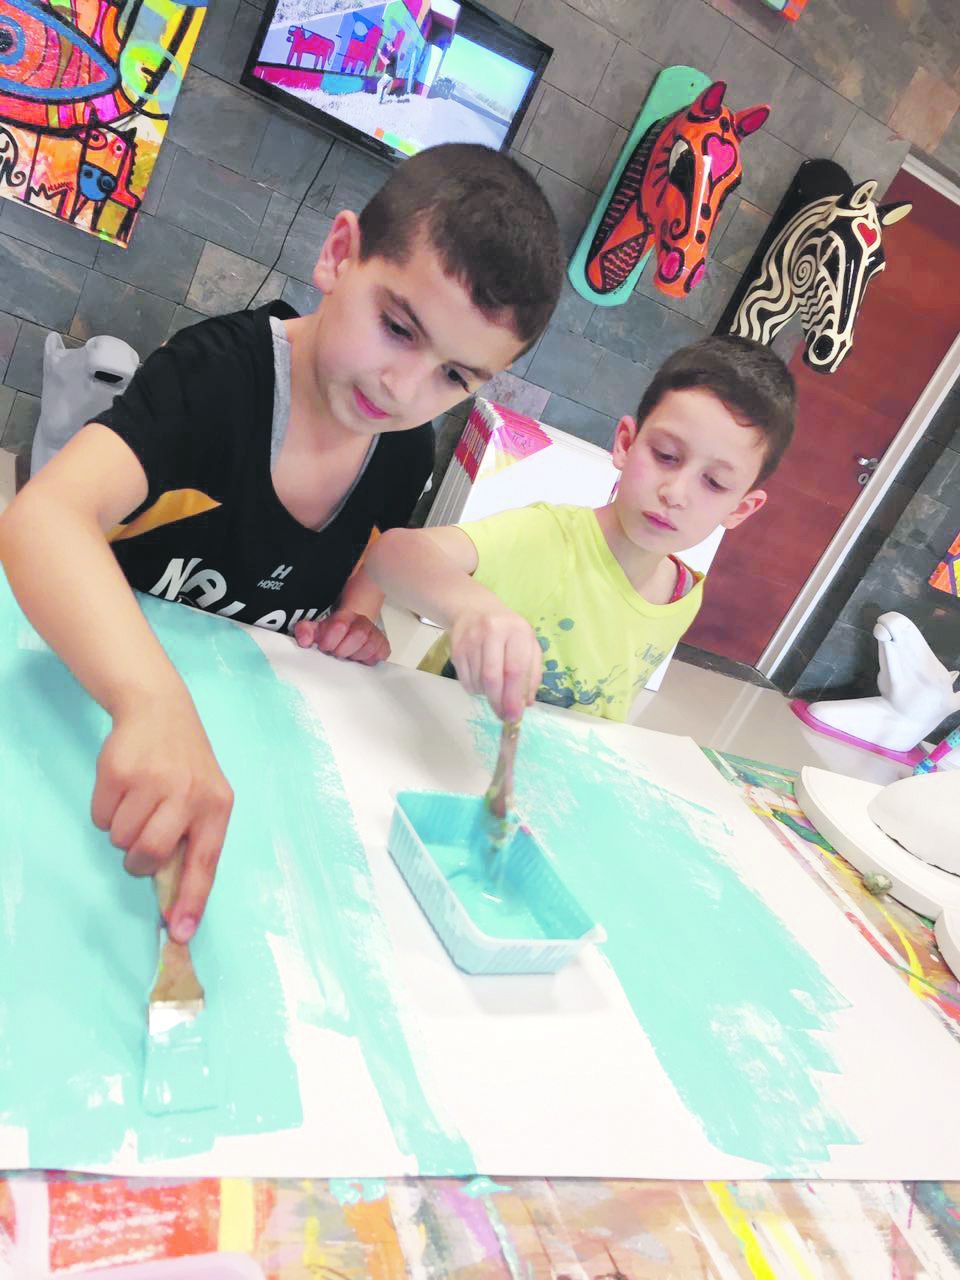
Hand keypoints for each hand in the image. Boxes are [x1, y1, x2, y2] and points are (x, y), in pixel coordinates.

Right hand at [91, 691, 232, 942]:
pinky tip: (123, 787)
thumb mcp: (205, 797)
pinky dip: (105, 811)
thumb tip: (176, 901)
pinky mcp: (119, 772)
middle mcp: (188, 794)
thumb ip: (195, 840)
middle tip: (141, 843)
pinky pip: (100, 818)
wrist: (160, 710)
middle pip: (150, 855)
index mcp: (216, 806)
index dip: (191, 901)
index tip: (180, 933)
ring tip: (138, 802)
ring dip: (122, 831)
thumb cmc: (185, 765)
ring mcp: (152, 781)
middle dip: (138, 860)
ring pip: (121, 838)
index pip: (205, 863)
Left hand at [294, 609, 389, 665]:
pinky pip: (379, 656)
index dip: (329, 640)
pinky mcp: (383, 647)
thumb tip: (304, 640)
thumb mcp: (317, 630)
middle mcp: (363, 623)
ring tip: (347, 656)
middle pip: (359, 635)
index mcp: (345, 616)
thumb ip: (306, 631)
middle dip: (343, 649)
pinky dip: (369, 660)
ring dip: (355, 656)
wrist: (351, 629)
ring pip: (369, 648)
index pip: (340, 625)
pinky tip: (360, 659)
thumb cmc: (334, 633)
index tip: (324, 646)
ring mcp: (375, 635)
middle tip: (336, 653)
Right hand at [449, 606, 541, 721]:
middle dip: (498, 702)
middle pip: (493, 677)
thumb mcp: (528, 646)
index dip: (514, 697)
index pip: (515, 669)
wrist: (475, 609)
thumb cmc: (509, 632)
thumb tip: (525, 704)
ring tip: (494, 690)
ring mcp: (471, 639)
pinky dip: (475, 689)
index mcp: (517, 631)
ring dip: (487, 695)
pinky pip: (465, 680)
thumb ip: (532, 674)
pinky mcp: (456, 648)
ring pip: (478, 681)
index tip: (515, 717)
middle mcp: (492, 632)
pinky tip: (482, 682)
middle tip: (503, 716)